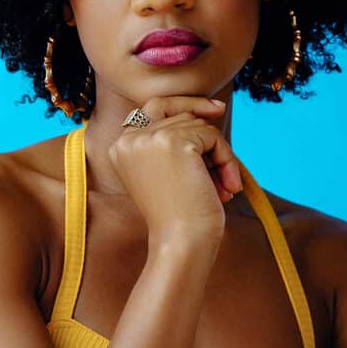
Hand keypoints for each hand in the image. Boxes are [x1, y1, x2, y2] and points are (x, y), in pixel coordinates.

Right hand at [107, 96, 242, 241]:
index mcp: (119, 146)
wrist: (180, 242)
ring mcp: (148, 138)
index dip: (186, 105)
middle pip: (179, 114)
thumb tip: (209, 108)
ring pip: (198, 125)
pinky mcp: (173, 142)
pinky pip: (212, 136)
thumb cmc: (179, 216)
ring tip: (223, 187)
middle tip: (225, 174)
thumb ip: (174, 140)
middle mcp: (128, 138)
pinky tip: (226, 187)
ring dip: (219, 155)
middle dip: (207, 142)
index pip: (154, 107)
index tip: (217, 110)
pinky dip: (226, 160)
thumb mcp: (168, 172)